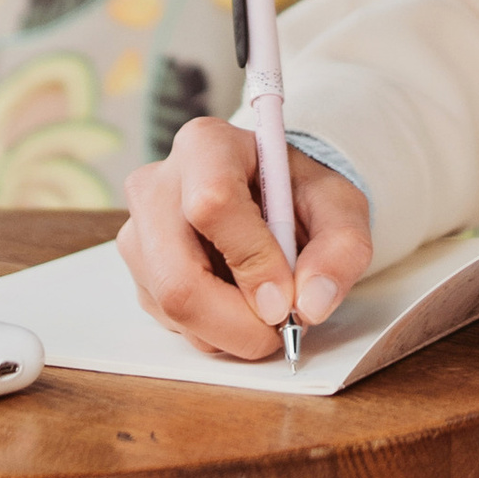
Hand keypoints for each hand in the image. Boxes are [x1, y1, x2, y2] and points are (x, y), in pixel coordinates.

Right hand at [116, 118, 372, 361]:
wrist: (271, 199)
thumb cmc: (301, 197)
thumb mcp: (340, 208)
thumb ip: (340, 250)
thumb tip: (310, 303)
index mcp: (206, 146)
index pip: (212, 205)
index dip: (253, 261)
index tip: (287, 298)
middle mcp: (156, 185)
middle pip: (178, 276)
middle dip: (237, 322)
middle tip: (279, 331)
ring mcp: (138, 231)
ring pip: (172, 309)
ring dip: (230, 330)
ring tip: (264, 305)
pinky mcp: (137, 272)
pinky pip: (170, 322)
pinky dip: (214, 330)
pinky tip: (237, 301)